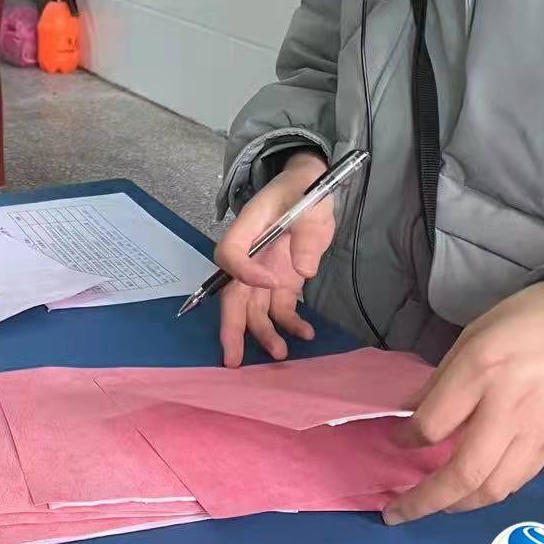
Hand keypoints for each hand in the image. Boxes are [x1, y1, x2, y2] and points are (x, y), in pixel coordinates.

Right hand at [216, 152, 335, 366]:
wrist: (311, 185)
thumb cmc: (305, 188)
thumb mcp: (310, 201)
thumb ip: (307, 235)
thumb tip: (303, 270)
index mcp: (249, 228)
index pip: (231, 254)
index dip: (245, 273)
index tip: (272, 282)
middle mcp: (251, 254)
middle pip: (233, 292)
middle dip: (232, 326)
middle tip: (232, 358)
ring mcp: (266, 269)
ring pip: (254, 307)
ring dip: (263, 332)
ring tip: (280, 353)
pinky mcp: (283, 281)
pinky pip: (280, 308)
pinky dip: (291, 324)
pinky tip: (306, 334)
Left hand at [383, 280, 543, 524]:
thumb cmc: (520, 324)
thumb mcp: (470, 337)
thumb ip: (440, 381)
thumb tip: (408, 416)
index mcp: (480, 371)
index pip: (433, 424)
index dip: (406, 439)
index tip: (395, 440)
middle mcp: (508, 408)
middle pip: (464, 472)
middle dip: (425, 500)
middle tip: (397, 514)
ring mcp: (535, 432)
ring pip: (494, 488)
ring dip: (458, 506)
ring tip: (433, 506)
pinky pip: (517, 481)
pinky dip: (490, 493)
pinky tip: (472, 492)